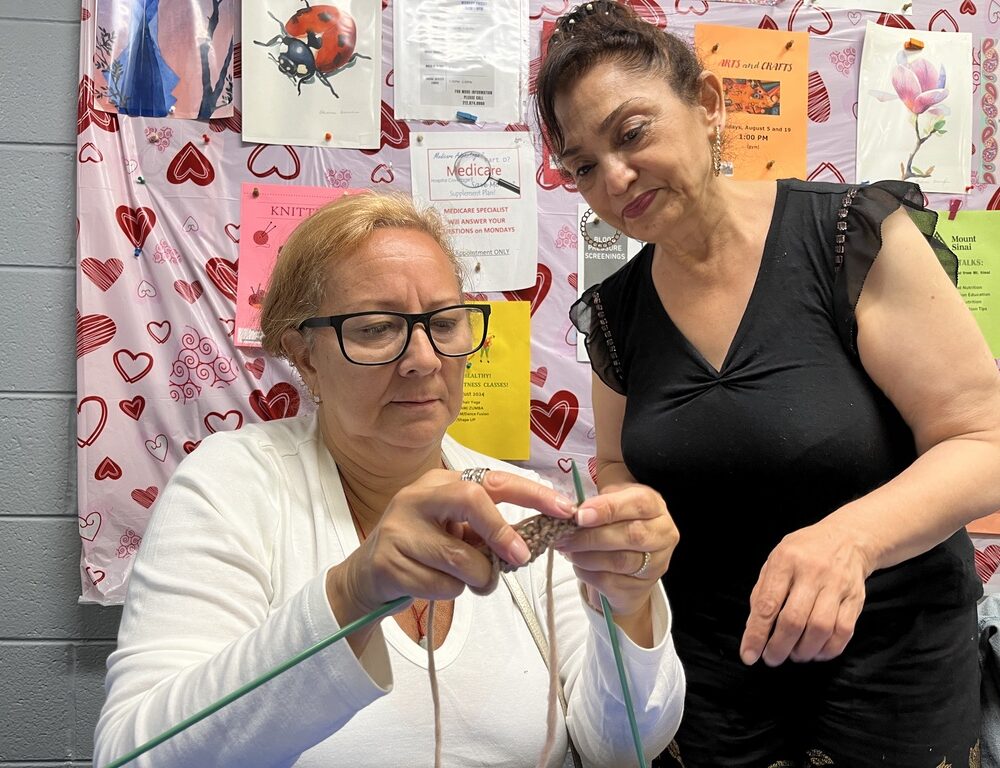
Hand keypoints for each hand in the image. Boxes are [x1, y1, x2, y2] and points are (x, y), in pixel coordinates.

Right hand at [335, 469, 576, 616]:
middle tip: (520, 557)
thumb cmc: (424, 549)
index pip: (493, 480)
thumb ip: (487, 529)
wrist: (367, 575)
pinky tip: (435, 586)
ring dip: (478, 578)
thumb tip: (533, 540)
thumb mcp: (454, 531)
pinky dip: (450, 592)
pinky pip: (440, 585)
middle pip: (472, 500)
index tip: (564, 509)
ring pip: (461, 557)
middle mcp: (417, 497)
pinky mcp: (388, 562)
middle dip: (502, 532)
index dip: (532, 493)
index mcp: (440, 482)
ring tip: (470, 580)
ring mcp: (399, 528)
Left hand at [555, 483, 677, 617]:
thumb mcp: (609, 500)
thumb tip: (569, 507)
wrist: (624, 560)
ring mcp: (655, 564)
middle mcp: (663, 535)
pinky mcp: (640, 588)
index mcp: (655, 506)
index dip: (608, 508)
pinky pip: (610, 582)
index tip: (580, 514)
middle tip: (565, 535)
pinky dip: (586, 572)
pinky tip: (577, 563)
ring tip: (567, 548)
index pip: (639, 504)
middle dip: (592, 536)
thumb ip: (596, 498)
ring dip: (586, 555)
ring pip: (619, 561)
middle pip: (632, 536)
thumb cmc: (615, 523)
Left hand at [739, 521, 872, 665]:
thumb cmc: (803, 553)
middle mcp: (812, 572)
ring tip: (794, 655)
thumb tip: (753, 630)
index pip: (767, 604)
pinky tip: (816, 652)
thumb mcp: (775, 561)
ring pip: (821, 628)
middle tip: (772, 659)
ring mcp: (837, 585)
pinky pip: (844, 631)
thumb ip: (762, 593)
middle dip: (779, 647)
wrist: (847, 538)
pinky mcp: (856, 598)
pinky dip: (828, 649)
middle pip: (794, 620)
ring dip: (804, 651)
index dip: (756, 634)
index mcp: (785, 561)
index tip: (749, 655)